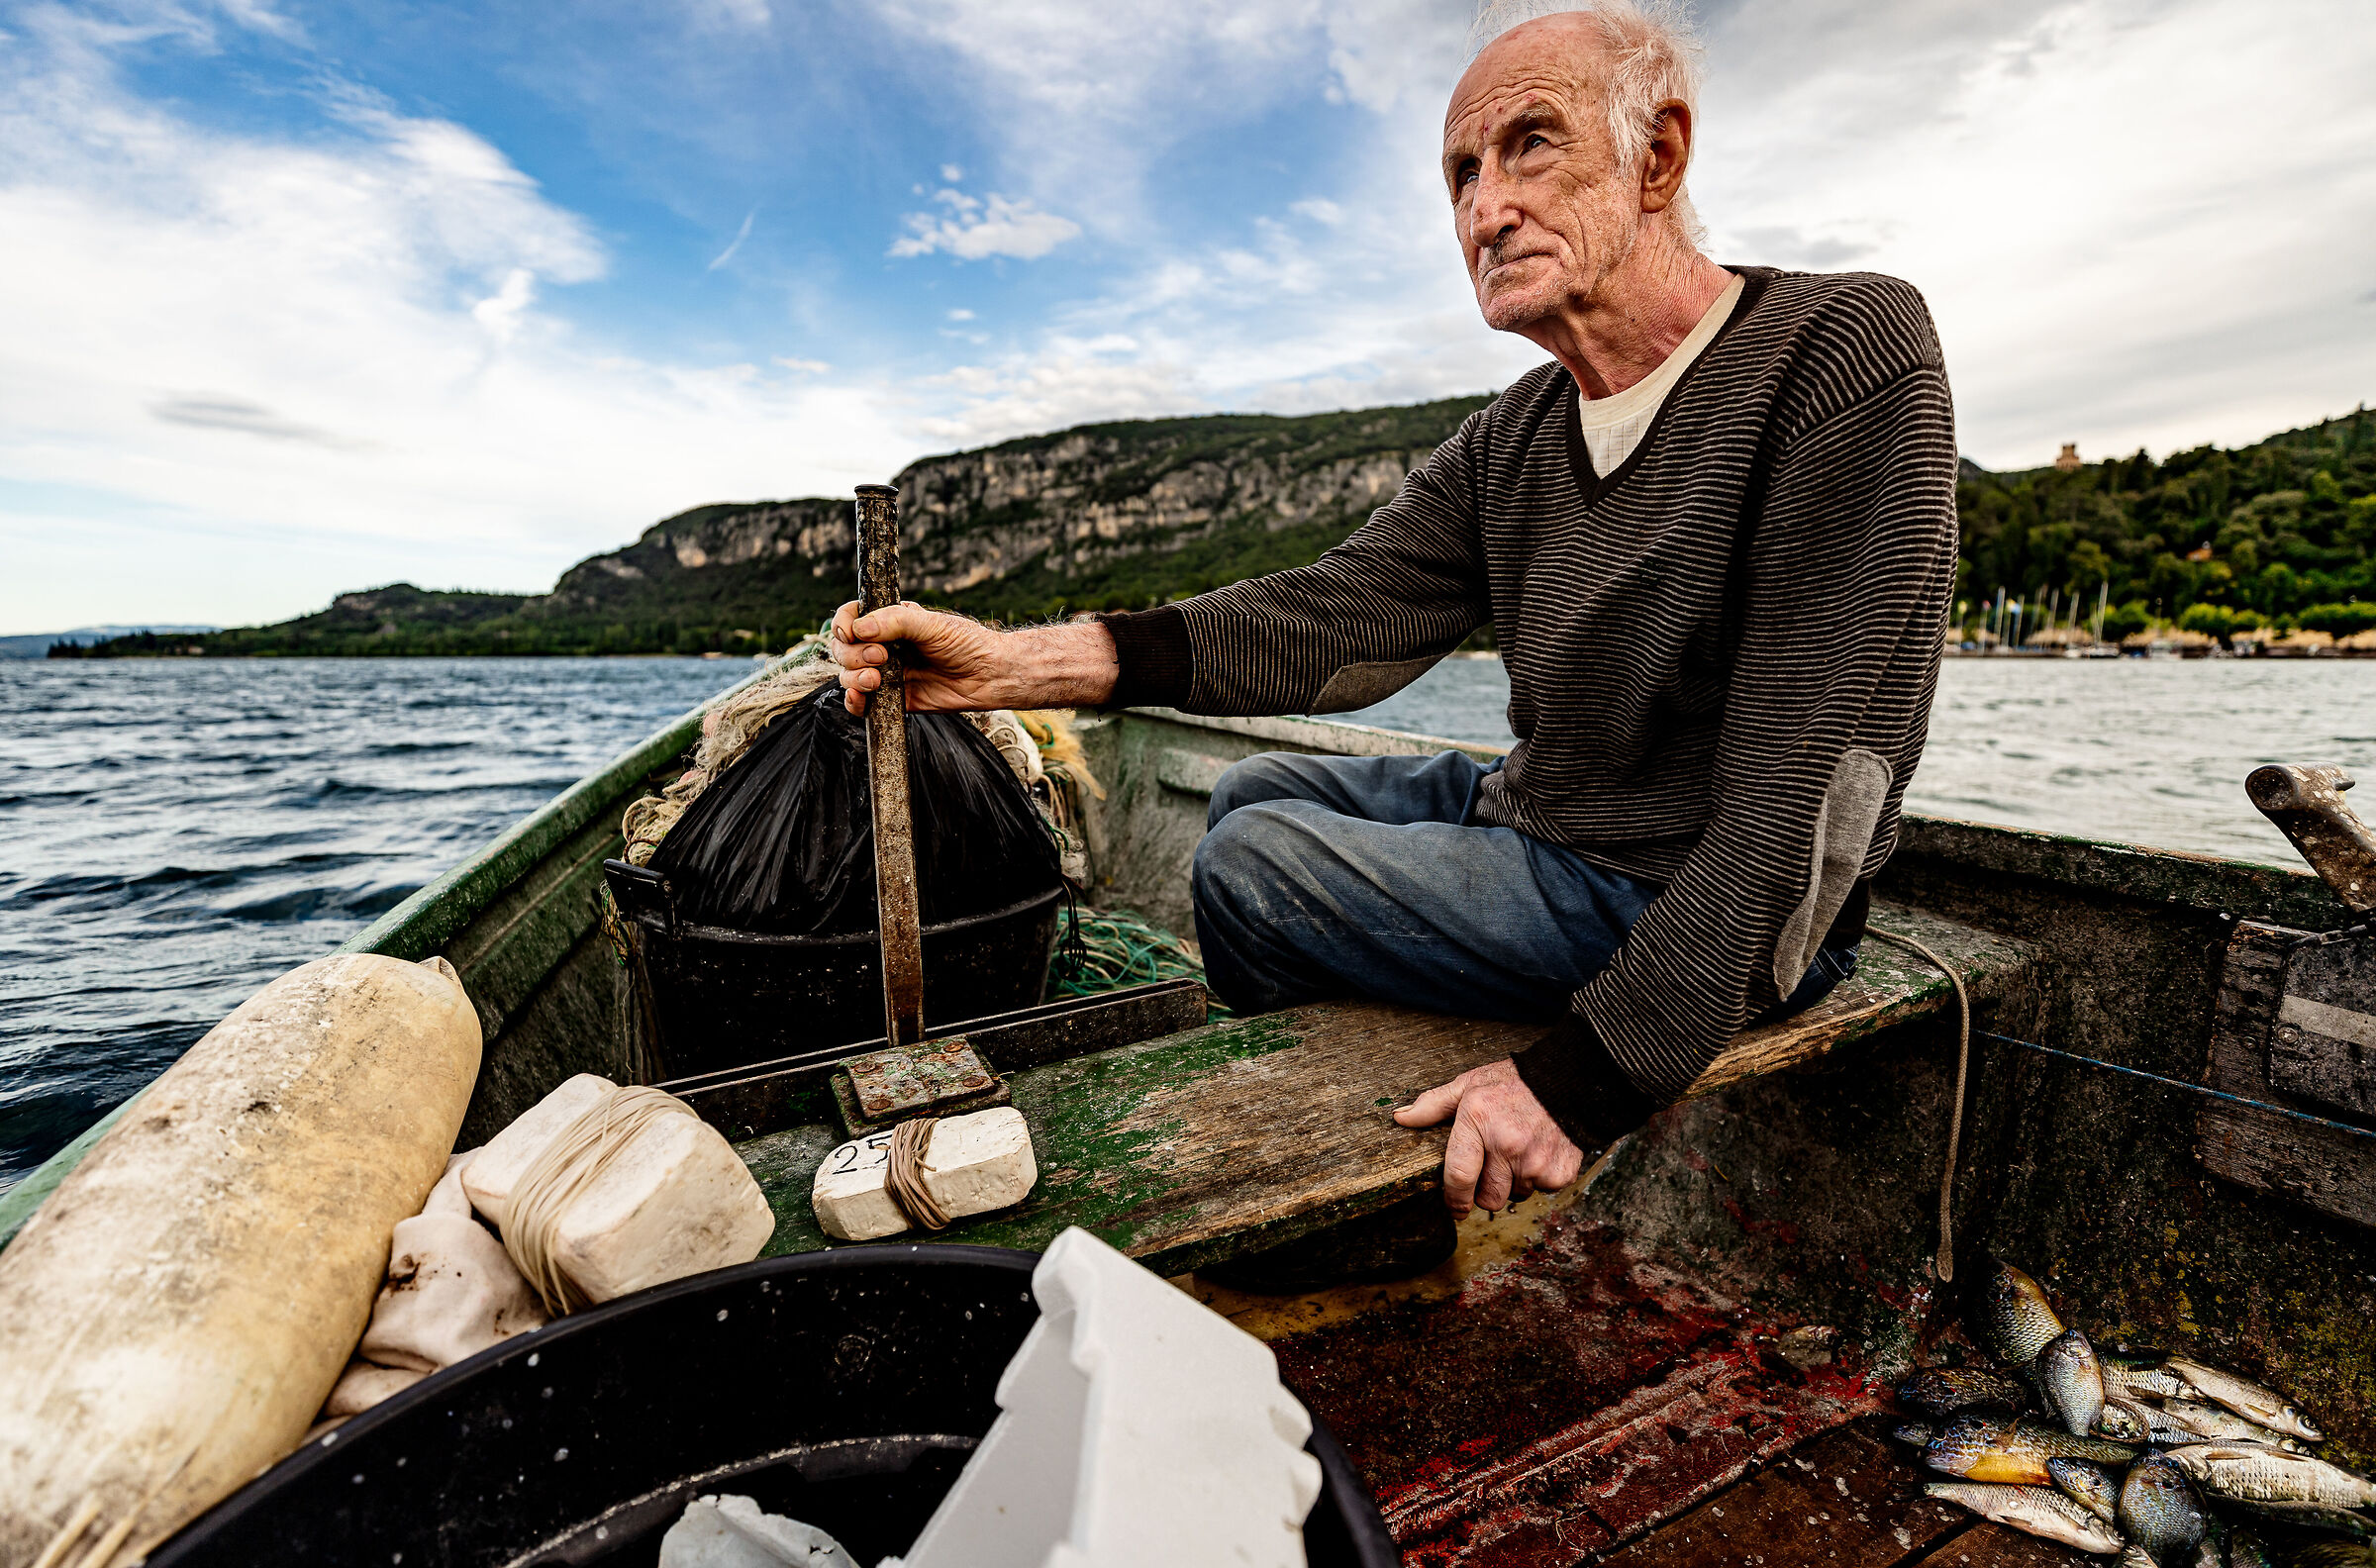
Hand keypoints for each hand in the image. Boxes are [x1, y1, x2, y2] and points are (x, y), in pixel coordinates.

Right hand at [828, 601, 1118, 715]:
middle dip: (852, 654)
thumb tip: (859, 628)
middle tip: (881, 657)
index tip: (852, 632)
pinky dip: (853, 701)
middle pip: (843, 648)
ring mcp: (885, 673)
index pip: (850, 618)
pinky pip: (860, 703)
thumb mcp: (931, 624)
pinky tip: (861, 698)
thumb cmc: (967, 643)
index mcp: (889, 621)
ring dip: (853, 677)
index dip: (843, 624)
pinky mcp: (891, 700)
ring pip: (848, 675)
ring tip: (877, 680)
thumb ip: (895, 622)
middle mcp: (883, 646)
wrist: (990, 676)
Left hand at [1394, 1057, 1585, 1215]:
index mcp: (1479, 1122)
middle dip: (1484, 1191)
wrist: (1570, 1080)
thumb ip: (1434, 1104)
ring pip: (1515, 1195)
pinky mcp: (1559, 1173)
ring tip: (1517, 1152)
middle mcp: (1507, 1145)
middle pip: (1487, 1198)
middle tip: (1491, 1168)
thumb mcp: (1470, 1084)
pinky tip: (1538, 1153)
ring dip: (1513, 1182)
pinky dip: (1537, 1178)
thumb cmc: (1515, 1082)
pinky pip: (1540, 1190)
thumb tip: (1402, 1118)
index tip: (1453, 1206)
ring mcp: (1535, 1162)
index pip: (1459, 1176)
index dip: (1453, 1198)